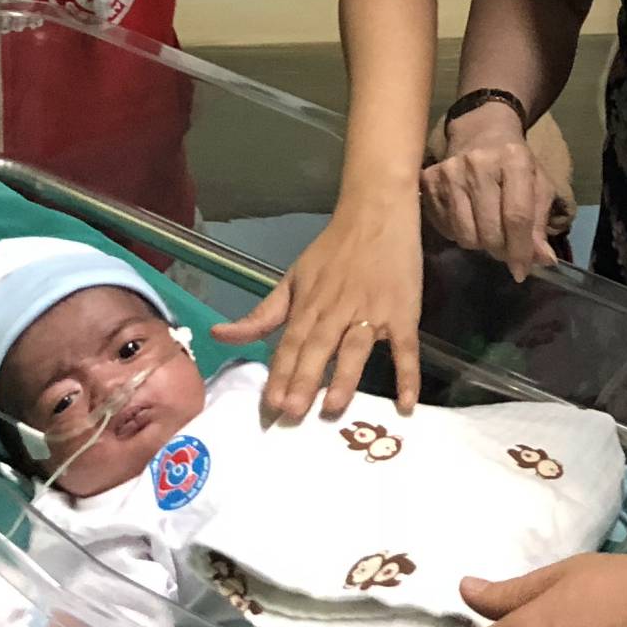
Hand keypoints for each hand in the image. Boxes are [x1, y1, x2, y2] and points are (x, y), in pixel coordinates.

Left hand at [213, 195, 423, 419]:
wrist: (377, 213)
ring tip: (334, 407)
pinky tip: (406, 404)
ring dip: (345, 376)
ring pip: (355, 347)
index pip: (290, 343)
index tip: (270, 405)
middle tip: (293, 414)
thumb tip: (219, 335)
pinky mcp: (403, 312)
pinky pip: (405, 347)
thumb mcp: (293, 278)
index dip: (280, 373)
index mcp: (309, 304)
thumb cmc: (334, 249)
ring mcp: (371, 311)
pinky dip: (408, 374)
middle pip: (318, 348)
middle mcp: (336, 310)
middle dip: (304, 380)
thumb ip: (262, 314)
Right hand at [420, 103, 558, 281]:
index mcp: (513, 160)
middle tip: (506, 248)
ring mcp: (449, 172)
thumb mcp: (538, 185)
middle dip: (500, 250)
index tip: (522, 271)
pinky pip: (445, 228)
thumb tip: (543, 260)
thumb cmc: (515, 162)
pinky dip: (459, 233)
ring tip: (488, 230)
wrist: (481, 131)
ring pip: (465, 235)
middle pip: (489, 230)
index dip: (520, 249)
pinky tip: (468, 218)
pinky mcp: (428, 180)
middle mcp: (478, 163)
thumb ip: (540, 222)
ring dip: (480, 243)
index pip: (517, 216)